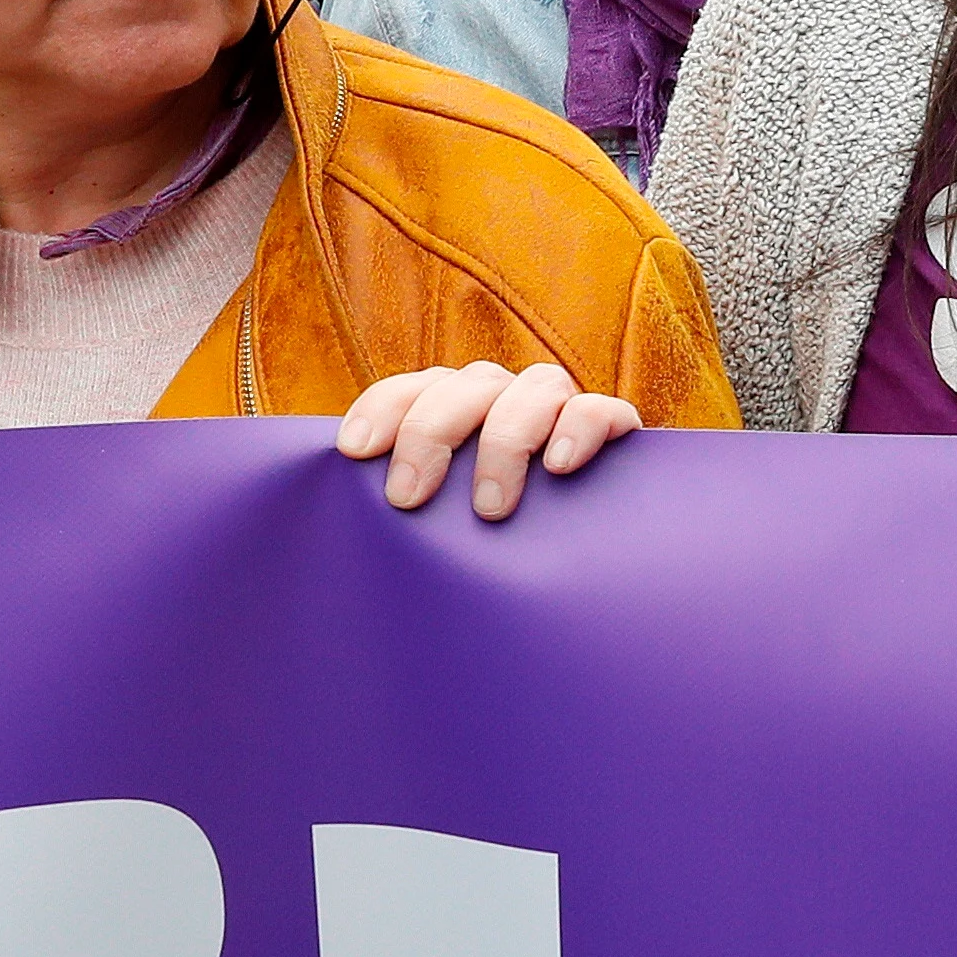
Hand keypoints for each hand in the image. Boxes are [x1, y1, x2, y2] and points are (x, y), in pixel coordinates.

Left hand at [337, 359, 642, 519]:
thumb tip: (343, 514)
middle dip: (431, 434)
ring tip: (489, 507)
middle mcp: (506, 399)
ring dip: (504, 441)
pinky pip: (599, 408)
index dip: (382, 410)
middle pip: (467, 385)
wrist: (589, 571)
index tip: (355, 452)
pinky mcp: (613, 428)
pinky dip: (578, 430)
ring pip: (535, 387)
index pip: (412, 389)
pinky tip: (559, 467)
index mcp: (457, 409)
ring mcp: (560, 409)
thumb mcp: (439, 523)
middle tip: (408, 498)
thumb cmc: (492, 548)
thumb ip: (406, 509)